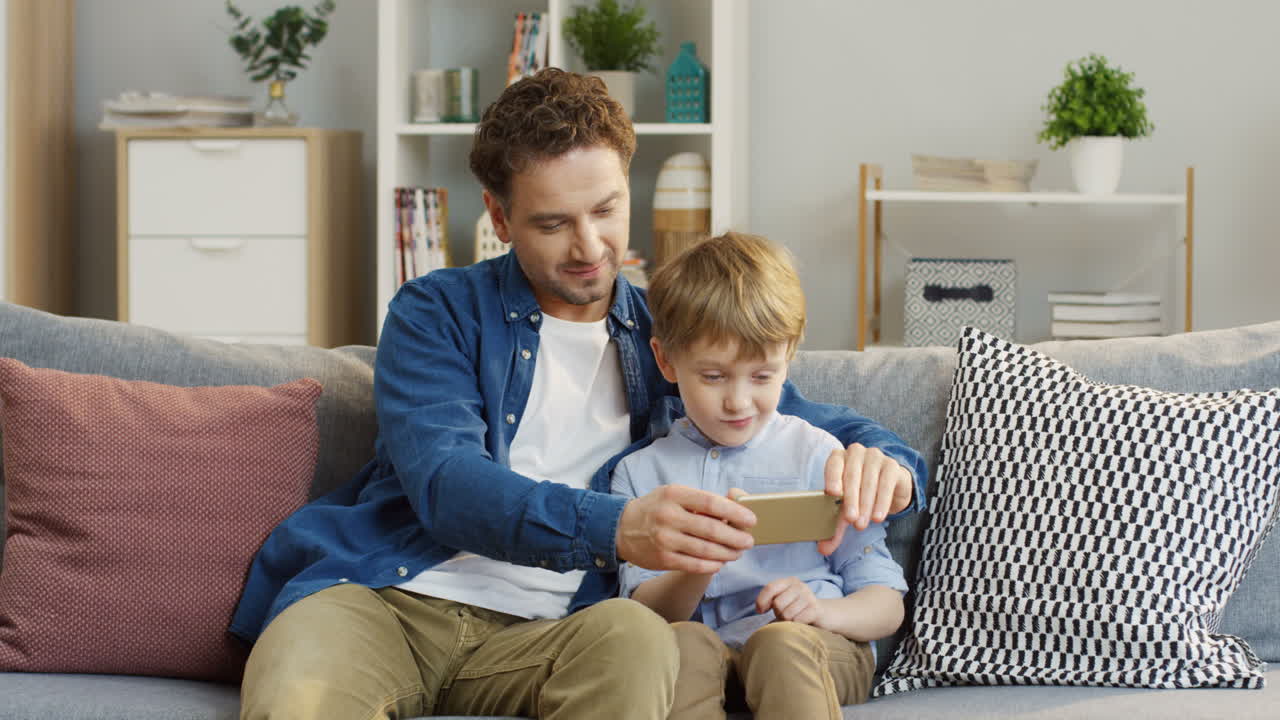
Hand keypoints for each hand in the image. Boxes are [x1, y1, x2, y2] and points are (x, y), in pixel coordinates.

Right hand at [616, 484, 755, 573]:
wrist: (621, 528)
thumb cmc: (655, 508)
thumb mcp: (673, 494)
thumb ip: (700, 500)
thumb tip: (734, 507)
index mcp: (674, 494)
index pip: (711, 503)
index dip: (735, 512)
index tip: (751, 520)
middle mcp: (669, 516)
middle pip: (711, 529)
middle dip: (736, 537)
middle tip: (749, 541)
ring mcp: (665, 539)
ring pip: (705, 550)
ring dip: (727, 553)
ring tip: (737, 553)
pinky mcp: (662, 559)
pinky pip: (694, 564)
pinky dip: (711, 565)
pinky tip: (720, 563)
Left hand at [756, 576, 823, 627]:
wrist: (826, 615)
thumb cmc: (799, 609)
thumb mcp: (785, 600)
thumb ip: (772, 601)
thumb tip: (758, 609)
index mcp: (789, 581)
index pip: (770, 588)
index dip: (761, 601)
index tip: (760, 611)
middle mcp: (799, 586)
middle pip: (777, 604)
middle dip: (778, 614)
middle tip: (785, 615)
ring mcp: (809, 596)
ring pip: (786, 614)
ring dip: (788, 621)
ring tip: (794, 618)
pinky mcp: (815, 609)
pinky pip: (797, 620)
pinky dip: (796, 625)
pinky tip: (802, 621)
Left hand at [817, 444, 911, 555]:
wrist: (891, 487)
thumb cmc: (861, 495)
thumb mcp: (848, 509)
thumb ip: (836, 527)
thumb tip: (823, 549)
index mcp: (838, 458)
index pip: (833, 465)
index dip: (832, 477)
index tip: (832, 493)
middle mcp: (856, 453)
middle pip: (852, 476)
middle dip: (851, 500)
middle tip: (851, 521)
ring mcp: (875, 456)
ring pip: (869, 481)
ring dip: (866, 505)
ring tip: (862, 524)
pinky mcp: (892, 465)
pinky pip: (886, 483)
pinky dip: (882, 502)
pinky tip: (878, 516)